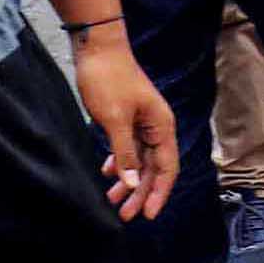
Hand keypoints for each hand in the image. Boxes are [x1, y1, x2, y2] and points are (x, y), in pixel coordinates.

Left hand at [73, 25, 177, 221]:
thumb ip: (125, 153)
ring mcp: (143, 122)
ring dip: (127, 180)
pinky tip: (107, 172)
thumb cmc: (108, 79)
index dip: (158, 193)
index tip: (148, 215)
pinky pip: (129, 147)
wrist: (97, 47)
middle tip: (124, 215)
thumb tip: (130, 183)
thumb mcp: (114, 120)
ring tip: (112, 200)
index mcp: (161, 126)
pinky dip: (120, 162)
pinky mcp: (128, 118)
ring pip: (139, 160)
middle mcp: (157, 127)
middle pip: (153, 168)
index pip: (167, 168)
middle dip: (139, 193)